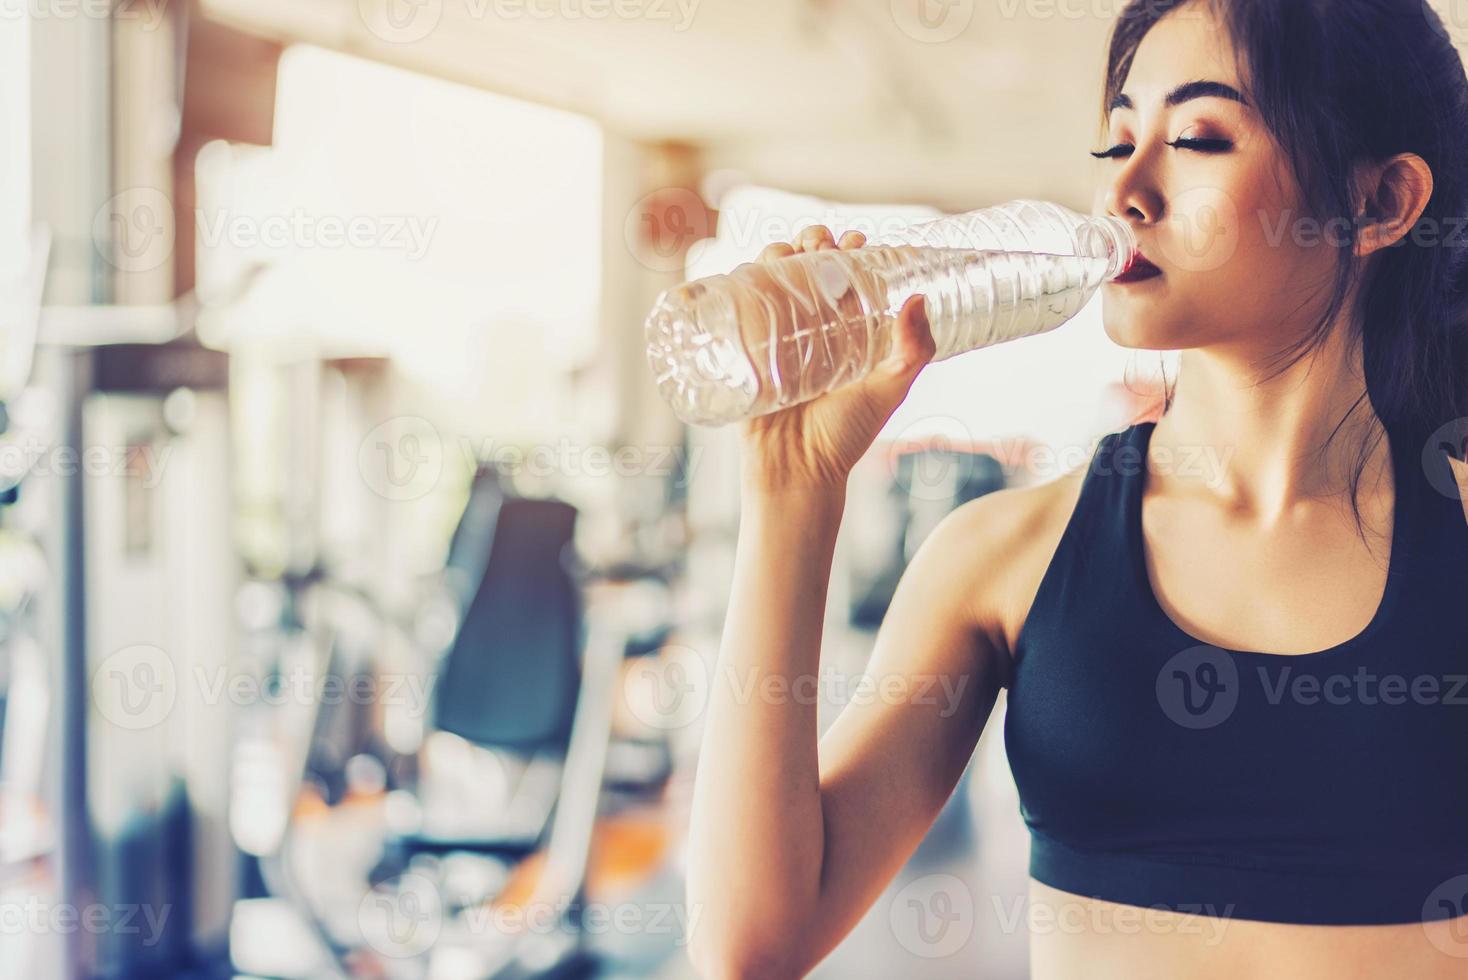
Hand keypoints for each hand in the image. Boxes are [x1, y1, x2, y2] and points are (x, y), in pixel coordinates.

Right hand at [736, 226, 935, 494]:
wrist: (795, 471)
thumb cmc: (845, 436)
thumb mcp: (889, 390)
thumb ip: (912, 351)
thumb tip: (919, 299)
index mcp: (849, 333)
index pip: (850, 278)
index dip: (853, 252)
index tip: (858, 240)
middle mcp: (813, 330)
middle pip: (809, 270)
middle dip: (813, 242)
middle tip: (819, 241)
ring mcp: (776, 338)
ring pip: (773, 280)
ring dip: (777, 254)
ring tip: (788, 251)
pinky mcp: (746, 351)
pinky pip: (739, 308)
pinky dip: (742, 281)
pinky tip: (751, 269)